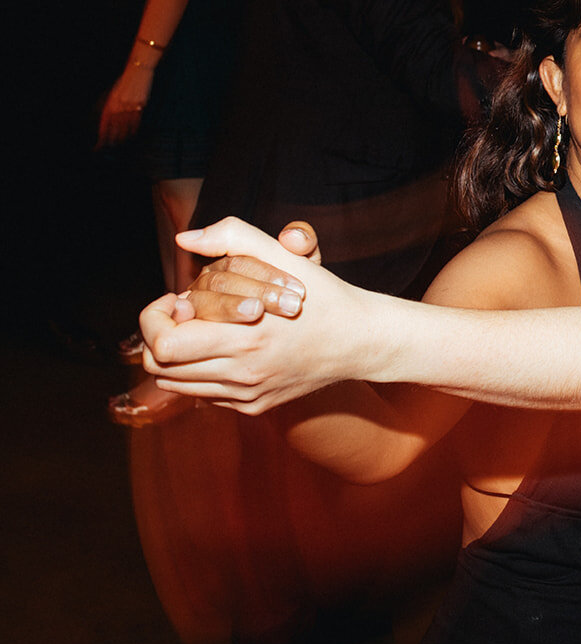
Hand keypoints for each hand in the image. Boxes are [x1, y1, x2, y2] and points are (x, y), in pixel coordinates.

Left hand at [96, 63, 154, 148]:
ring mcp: (131, 107)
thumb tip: (104, 118)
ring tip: (118, 145)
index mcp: (110, 104)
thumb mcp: (112, 92)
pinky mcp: (141, 106)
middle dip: (110, 141)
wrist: (138, 71)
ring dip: (122, 138)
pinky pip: (136, 122)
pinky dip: (133, 130)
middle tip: (107, 149)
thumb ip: (108, 105)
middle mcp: (119, 107)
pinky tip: (131, 135)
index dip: (101, 138)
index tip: (98, 146)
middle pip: (114, 129)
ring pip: (126, 128)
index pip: (104, 126)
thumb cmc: (124, 81)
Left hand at [142, 217, 362, 413]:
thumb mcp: (285, 258)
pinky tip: (223, 348)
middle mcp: (243, 373)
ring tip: (201, 329)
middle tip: (184, 313)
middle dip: (160, 334)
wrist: (360, 341)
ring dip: (176, 354)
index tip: (177, 298)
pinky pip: (203, 393)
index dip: (157, 317)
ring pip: (175, 383)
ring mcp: (247, 394)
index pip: (163, 344)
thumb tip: (184, 239)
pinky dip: (200, 371)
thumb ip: (234, 237)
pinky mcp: (252, 406)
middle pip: (159, 366)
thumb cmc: (322, 296)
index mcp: (246, 337)